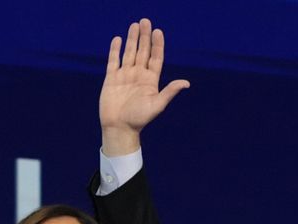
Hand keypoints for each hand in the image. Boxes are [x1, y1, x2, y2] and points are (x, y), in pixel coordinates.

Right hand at [100, 17, 189, 154]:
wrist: (119, 128)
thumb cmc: (139, 119)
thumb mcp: (157, 105)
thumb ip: (169, 92)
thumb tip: (186, 83)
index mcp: (151, 81)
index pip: (155, 58)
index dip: (157, 45)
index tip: (158, 31)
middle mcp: (138, 75)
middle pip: (143, 51)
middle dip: (145, 36)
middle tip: (146, 21)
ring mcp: (125, 76)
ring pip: (129, 53)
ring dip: (132, 39)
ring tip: (135, 25)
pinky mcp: (111, 78)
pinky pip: (113, 61)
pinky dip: (115, 50)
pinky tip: (118, 39)